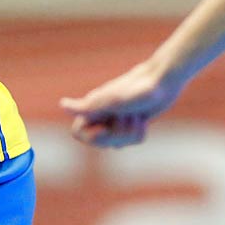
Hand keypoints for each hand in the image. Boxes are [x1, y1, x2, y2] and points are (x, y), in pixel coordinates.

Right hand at [60, 62, 182, 147]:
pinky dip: (140, 131)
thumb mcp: (111, 101)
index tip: (105, 128)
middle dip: (117, 134)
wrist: (162, 80)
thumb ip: (86, 107)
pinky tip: (144, 119)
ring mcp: (118, 120)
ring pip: (120, 144)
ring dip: (131, 131)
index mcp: (92, 109)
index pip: (78, 134)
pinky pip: (134, 140)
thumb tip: (62, 104)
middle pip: (102, 143)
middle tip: (128, 116)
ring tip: (137, 115)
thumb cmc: (135, 88)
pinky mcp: (133, 123)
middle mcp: (103, 116)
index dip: (91, 137)